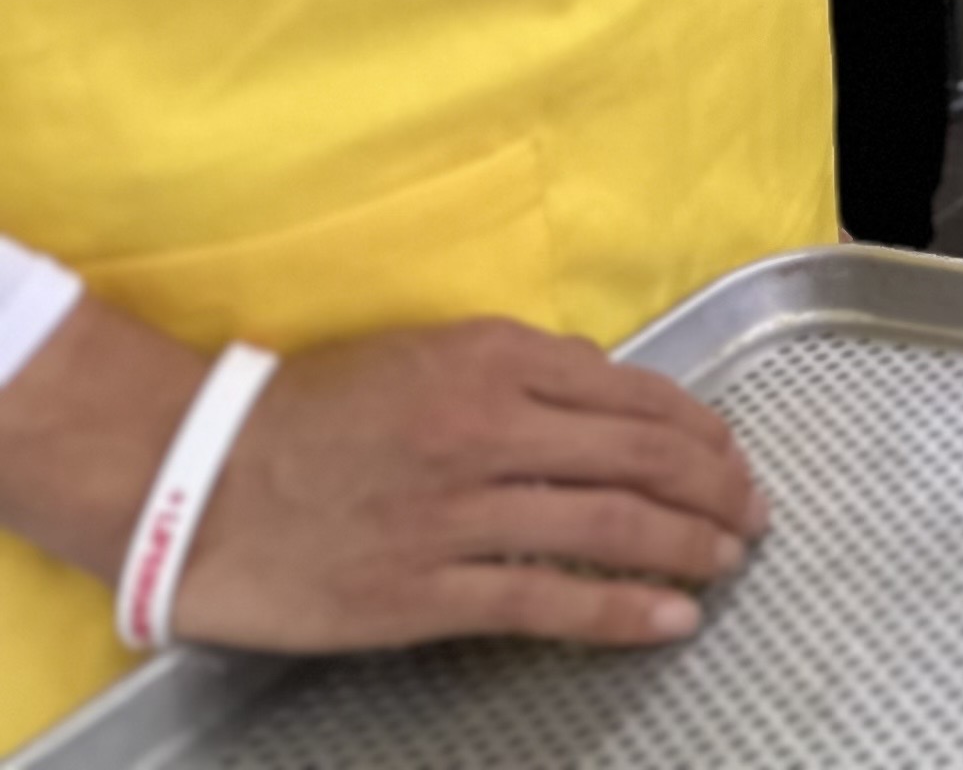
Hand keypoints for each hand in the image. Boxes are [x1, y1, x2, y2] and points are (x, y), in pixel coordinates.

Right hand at [180, 321, 764, 651]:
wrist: (196, 477)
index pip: (634, 394)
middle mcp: (489, 429)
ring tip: (730, 561)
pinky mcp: (423, 590)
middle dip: (716, 488)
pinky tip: (673, 619)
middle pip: (641, 457)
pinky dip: (621, 611)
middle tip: (754, 515)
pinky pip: (547, 601)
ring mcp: (458, 513)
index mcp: (494, 362)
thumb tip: (610, 389)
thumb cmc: (312, 411)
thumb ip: (523, 371)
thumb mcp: (428, 355)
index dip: (701, 431)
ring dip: (688, 545)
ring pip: (609, 526)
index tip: (733, 456)